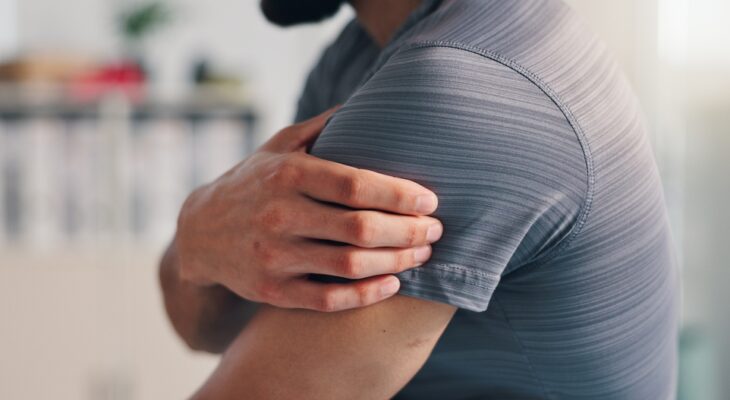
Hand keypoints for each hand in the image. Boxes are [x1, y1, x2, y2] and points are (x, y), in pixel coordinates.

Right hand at [175, 107, 442, 311]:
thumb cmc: (254, 182)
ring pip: (350, 265)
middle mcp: (279, 215)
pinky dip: (367, 294)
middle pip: (360, 227)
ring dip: (397, 262)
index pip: (355, 184)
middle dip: (408, 231)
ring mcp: (274, 256)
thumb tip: (370, 100)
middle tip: (435, 230)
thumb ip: (322, 127)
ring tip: (421, 254)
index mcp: (287, 174)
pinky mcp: (272, 291)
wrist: (200, 232)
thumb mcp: (278, 145)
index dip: (399, 194)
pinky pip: (330, 299)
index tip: (430, 200)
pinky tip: (392, 283)